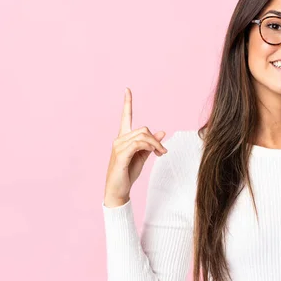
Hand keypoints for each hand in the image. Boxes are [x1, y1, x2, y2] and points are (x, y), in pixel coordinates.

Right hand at [103, 88, 168, 206]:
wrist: (118, 190)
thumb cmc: (128, 173)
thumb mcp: (142, 157)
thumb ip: (151, 144)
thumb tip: (162, 132)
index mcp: (123, 138)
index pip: (125, 117)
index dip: (127, 103)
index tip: (127, 89)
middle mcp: (119, 139)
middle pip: (143, 129)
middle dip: (156, 140)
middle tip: (163, 151)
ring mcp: (118, 146)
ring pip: (143, 136)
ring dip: (156, 144)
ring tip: (161, 153)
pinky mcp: (121, 155)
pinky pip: (138, 144)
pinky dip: (150, 146)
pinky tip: (156, 153)